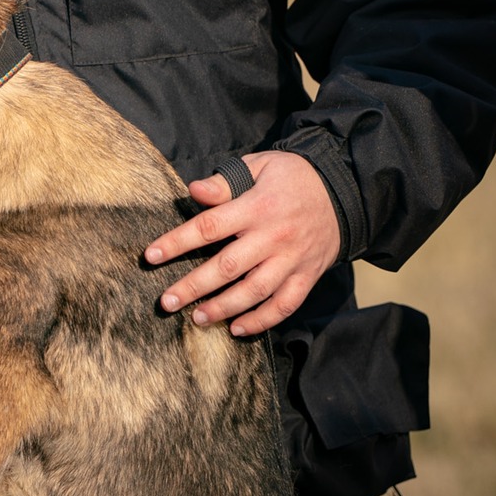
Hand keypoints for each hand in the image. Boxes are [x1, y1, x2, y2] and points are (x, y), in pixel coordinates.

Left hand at [144, 151, 340, 336]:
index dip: (177, 242)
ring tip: (196, 318)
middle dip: (194, 287)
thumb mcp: (260, 166)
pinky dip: (262, 321)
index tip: (151, 256)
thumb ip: (226, 181)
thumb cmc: (293, 177)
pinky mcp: (307, 276)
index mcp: (257, 207)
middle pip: (228, 267)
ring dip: (223, 308)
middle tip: (166, 302)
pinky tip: (238, 329)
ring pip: (254, 292)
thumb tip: (194, 190)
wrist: (345, 191)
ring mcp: (292, 260)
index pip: (209, 227)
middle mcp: (273, 237)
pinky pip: (285, 305)